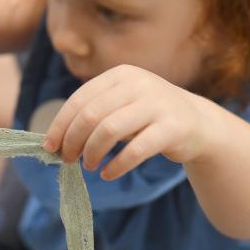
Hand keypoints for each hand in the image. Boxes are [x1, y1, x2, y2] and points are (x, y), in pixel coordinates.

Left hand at [42, 64, 209, 179]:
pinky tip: (109, 174)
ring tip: (89, 166)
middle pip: (91, 115)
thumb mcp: (121, 106)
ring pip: (109, 130)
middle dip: (73, 141)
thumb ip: (93, 115)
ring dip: (92, 153)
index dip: (61, 125)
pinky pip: (136, 149)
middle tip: (68, 160)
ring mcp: (157, 104)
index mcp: (120, 75)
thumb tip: (55, 141)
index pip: (80, 99)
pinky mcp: (173, 127)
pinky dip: (117, 165)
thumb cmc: (148, 117)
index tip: (50, 146)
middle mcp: (138, 84)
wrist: (198, 122)